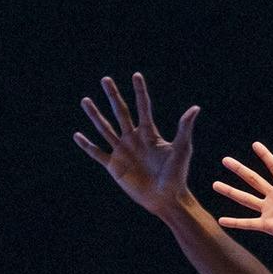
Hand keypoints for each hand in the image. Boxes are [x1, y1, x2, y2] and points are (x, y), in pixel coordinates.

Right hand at [75, 73, 199, 215]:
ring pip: (105, 128)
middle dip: (113, 96)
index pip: (143, 107)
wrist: (166, 198)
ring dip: (95, 115)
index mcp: (149, 134)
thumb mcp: (181, 150)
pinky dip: (87, 145)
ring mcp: (122, 151)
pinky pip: (97, 153)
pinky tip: (77, 135)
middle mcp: (134, 139)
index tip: (136, 75)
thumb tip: (195, 108)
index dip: (140, 92)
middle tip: (105, 79)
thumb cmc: (177, 175)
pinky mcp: (114, 166)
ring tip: (85, 100)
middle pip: (121, 112)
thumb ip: (184, 129)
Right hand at [211, 142, 272, 261]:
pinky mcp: (268, 226)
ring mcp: (270, 211)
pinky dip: (234, 222)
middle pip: (253, 180)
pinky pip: (248, 223)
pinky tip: (221, 220)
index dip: (265, 156)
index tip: (255, 144)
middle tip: (225, 160)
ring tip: (215, 184)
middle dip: (239, 169)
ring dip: (230, 192)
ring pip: (246, 199)